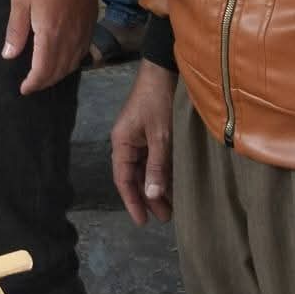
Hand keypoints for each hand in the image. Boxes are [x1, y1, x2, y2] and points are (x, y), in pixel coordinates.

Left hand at [1, 0, 97, 94]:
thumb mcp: (20, 0)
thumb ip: (15, 31)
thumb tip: (9, 55)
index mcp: (50, 34)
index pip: (42, 71)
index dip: (33, 84)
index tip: (23, 88)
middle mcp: (69, 39)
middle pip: (58, 72)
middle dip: (44, 82)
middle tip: (31, 84)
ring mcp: (82, 33)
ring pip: (72, 65)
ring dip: (58, 75)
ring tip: (45, 75)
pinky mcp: (90, 26)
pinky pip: (82, 54)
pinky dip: (71, 63)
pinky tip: (63, 60)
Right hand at [111, 60, 175, 224]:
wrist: (163, 72)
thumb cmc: (158, 101)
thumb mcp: (160, 136)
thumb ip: (157, 166)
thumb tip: (153, 196)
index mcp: (122, 143)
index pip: (123, 179)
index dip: (132, 201)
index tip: (143, 222)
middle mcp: (126, 142)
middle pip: (134, 177)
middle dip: (147, 198)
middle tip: (165, 218)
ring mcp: (138, 138)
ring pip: (144, 170)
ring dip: (156, 187)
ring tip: (171, 206)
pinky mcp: (150, 133)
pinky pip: (153, 160)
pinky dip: (161, 173)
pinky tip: (172, 184)